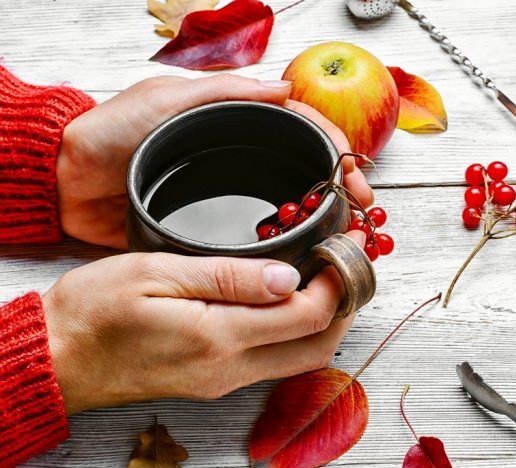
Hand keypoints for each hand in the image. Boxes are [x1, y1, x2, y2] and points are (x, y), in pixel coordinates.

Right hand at [42, 232, 365, 414]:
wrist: (56, 358)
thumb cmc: (93, 310)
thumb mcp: (157, 275)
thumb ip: (230, 278)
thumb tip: (292, 278)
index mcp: (219, 338)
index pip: (309, 315)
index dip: (340, 279)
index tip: (348, 244)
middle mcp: (230, 369)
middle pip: (320, 346)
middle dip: (346, 305)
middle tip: (349, 262)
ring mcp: (224, 381)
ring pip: (303, 358)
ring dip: (326, 320)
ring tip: (328, 275)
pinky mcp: (215, 381)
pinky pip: (276, 361)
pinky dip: (298, 331)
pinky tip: (290, 300)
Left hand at [56, 75, 373, 248]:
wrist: (71, 180)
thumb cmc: (114, 131)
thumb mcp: (169, 97)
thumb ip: (225, 91)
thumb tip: (286, 88)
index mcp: (236, 120)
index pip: (302, 127)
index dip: (336, 146)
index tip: (354, 172)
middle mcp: (241, 155)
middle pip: (307, 167)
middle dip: (343, 185)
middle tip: (364, 209)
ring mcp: (232, 192)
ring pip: (292, 200)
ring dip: (326, 213)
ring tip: (350, 231)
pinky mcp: (217, 226)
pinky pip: (263, 231)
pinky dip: (292, 239)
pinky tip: (311, 249)